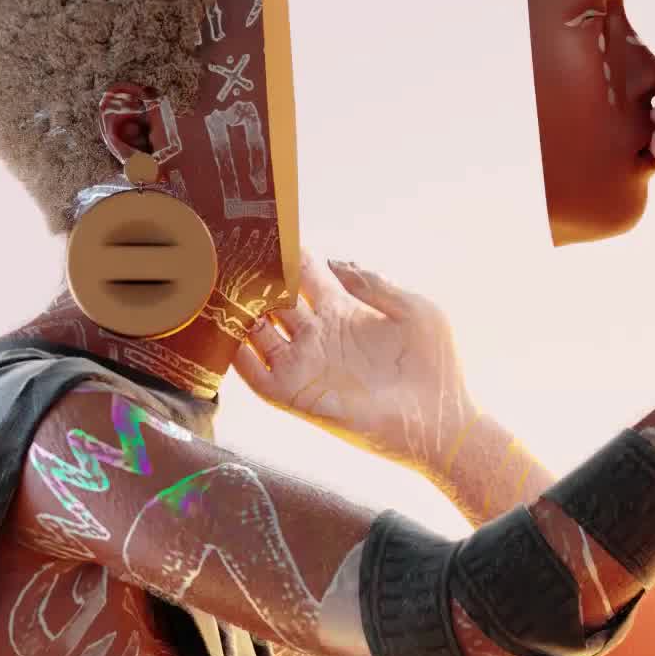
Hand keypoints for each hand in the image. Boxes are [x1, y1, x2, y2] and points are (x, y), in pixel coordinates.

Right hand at [233, 253, 474, 471]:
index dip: (285, 253)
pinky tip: (223, 333)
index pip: (302, 273)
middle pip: (271, 298)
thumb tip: (334, 262)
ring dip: (235, 310)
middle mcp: (317, 334)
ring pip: (255, 331)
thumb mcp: (413, 310)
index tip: (266, 231)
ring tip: (214, 283)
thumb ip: (372, 284)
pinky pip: (254, 374)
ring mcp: (304, 364)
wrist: (440, 424)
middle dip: (251, 276)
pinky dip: (234, 356)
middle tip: (228, 250)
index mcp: (342, 310)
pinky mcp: (296, 395)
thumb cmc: (436, 368)